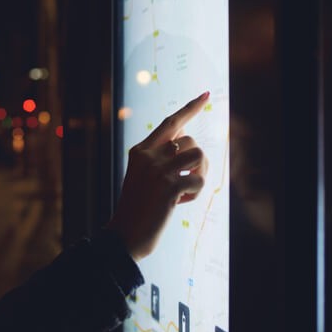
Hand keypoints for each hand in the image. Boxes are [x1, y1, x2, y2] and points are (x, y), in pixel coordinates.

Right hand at [107, 92, 209, 260]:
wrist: (125, 235)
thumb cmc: (137, 208)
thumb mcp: (142, 176)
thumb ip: (159, 157)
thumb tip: (187, 139)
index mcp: (140, 150)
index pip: (170, 123)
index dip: (190, 108)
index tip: (206, 96)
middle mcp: (148, 155)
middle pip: (189, 140)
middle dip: (196, 160)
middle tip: (187, 181)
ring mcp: (158, 170)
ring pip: (198, 154)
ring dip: (199, 174)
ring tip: (184, 191)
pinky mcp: (169, 186)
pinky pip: (198, 180)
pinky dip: (194, 194)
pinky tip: (179, 204)